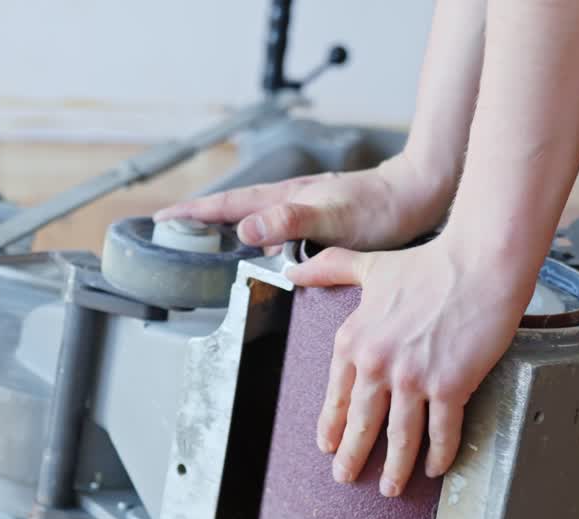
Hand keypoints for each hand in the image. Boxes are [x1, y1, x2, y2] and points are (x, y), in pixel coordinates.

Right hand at [153, 154, 453, 251]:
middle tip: (172, 233)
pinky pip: (280, 238)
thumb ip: (288, 221)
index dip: (193, 213)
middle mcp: (290, 205)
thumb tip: (245, 231)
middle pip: (235, 212)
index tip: (161, 218)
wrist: (418, 197)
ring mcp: (305, 215)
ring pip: (258, 226)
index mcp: (284, 199)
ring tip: (208, 249)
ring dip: (231, 234)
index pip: (228, 205)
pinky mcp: (322, 228)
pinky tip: (268, 261)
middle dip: (202, 221)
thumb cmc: (380, 206)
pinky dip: (264, 246)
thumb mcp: (331, 216)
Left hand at [288, 235, 537, 496]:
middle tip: (346, 478)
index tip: (328, 446)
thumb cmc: (429, 263)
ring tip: (391, 489)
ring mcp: (412, 378)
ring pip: (399, 437)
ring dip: (394, 469)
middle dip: (353, 457)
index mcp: (354, 339)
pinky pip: (441, 432)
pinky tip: (435, 468)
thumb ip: (331, 270)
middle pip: (361, 423)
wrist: (478, 263)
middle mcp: (376, 363)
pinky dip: (439, 455)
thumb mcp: (370, 266)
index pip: (337, 394)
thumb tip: (293, 271)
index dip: (332, 424)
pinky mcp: (449, 386)